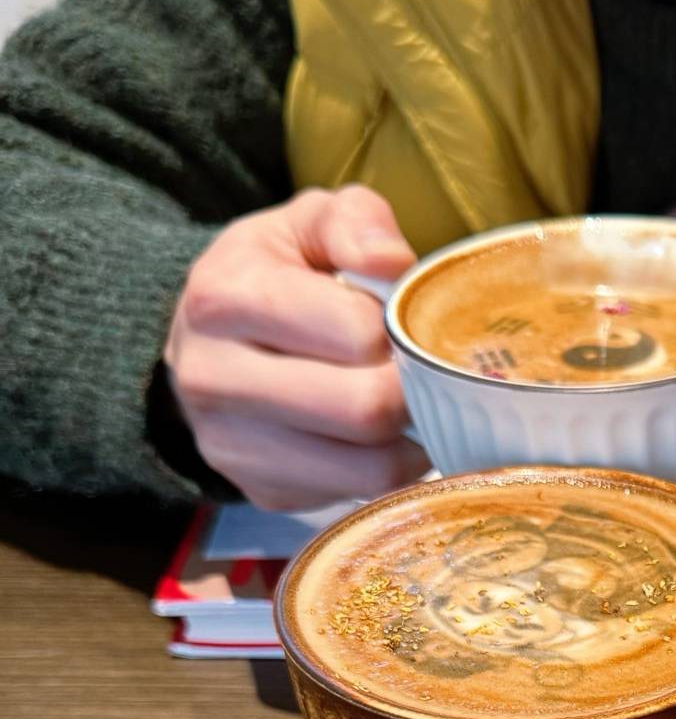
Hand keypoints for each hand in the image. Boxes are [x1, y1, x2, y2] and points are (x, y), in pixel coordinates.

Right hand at [166, 185, 427, 509]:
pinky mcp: (262, 491)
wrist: (205, 342)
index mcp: (225, 298)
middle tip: (426, 373)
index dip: (400, 330)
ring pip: (367, 468)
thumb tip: (392, 263)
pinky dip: (389, 470)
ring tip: (412, 405)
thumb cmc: (276, 276)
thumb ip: (355, 222)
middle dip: (414, 392)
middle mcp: (213, 379)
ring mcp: (231, 447)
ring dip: (411, 440)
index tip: (403, 324)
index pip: (356, 333)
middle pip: (364, 409)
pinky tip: (384, 437)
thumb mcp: (308, 225)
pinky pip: (356, 495)